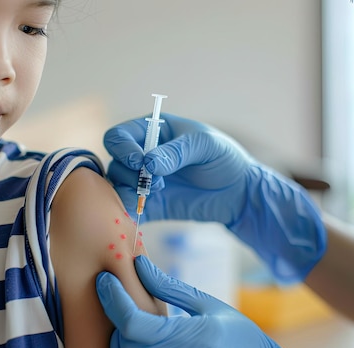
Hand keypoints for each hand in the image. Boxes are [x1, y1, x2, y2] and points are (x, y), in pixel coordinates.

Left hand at [96, 256, 345, 347]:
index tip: (104, 280)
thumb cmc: (240, 338)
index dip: (112, 299)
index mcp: (194, 336)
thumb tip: (138, 264)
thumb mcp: (209, 306)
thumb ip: (169, 287)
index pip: (135, 324)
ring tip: (126, 333)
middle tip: (115, 306)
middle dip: (113, 326)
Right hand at [104, 114, 325, 283]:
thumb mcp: (204, 146)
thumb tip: (148, 165)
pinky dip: (129, 209)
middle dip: (128, 172)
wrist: (239, 192)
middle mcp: (142, 155)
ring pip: (117, 185)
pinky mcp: (150, 205)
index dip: (123, 148)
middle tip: (154, 181)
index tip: (139, 162)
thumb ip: (176, 152)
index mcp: (153, 131)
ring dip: (130, 189)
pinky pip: (128, 207)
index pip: (120, 136)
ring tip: (157, 192)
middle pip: (115, 161)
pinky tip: (143, 209)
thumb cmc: (224, 158)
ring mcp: (144, 181)